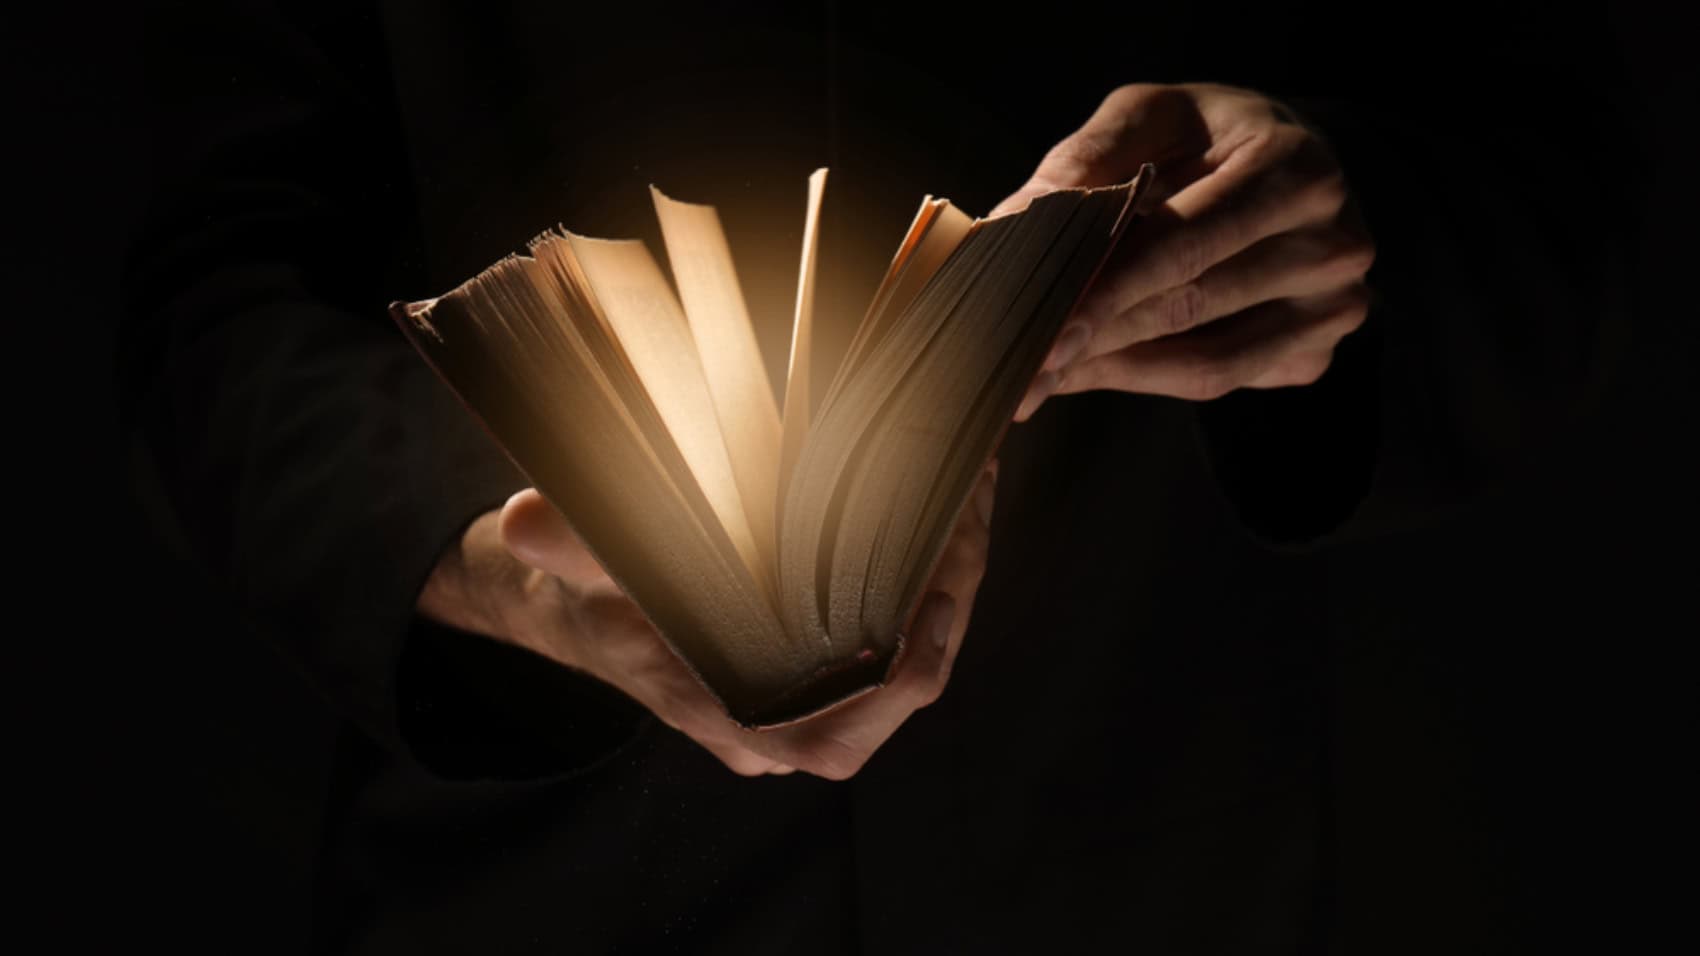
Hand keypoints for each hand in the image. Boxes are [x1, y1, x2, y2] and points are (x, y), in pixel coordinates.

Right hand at [419, 463, 996, 778]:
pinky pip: (896, 643)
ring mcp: (804, 699)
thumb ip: (571, 547)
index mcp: (728, 714)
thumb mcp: (587, 572)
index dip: (897, 695)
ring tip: (965, 513)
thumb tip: (526, 520)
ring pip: (904, 665)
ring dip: (944, 592)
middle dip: (941, 615)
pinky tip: (943, 525)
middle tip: (963, 530)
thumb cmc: (597, 601)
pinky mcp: (822, 667)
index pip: (833, 742)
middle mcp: (776, 722)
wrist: (592, 610)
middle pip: (892, 695)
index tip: (929, 619)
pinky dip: (926, 587)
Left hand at [996, 83, 1375, 419]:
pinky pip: (1219, 380)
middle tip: (1019, 366)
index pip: (1182, 242)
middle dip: (1094, 338)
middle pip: (1190, 306)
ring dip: (1113, 368)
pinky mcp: (1315, 350)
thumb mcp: (1154, 117)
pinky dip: (1146, 378)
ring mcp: (1334, 306)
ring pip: (1205, 361)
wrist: (1297, 167)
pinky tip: (1091, 368)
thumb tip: (1014, 219)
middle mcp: (1331, 242)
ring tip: (1041, 372)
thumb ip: (1088, 160)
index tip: (1036, 324)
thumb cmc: (1213, 138)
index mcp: (1293, 168)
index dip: (1103, 287)